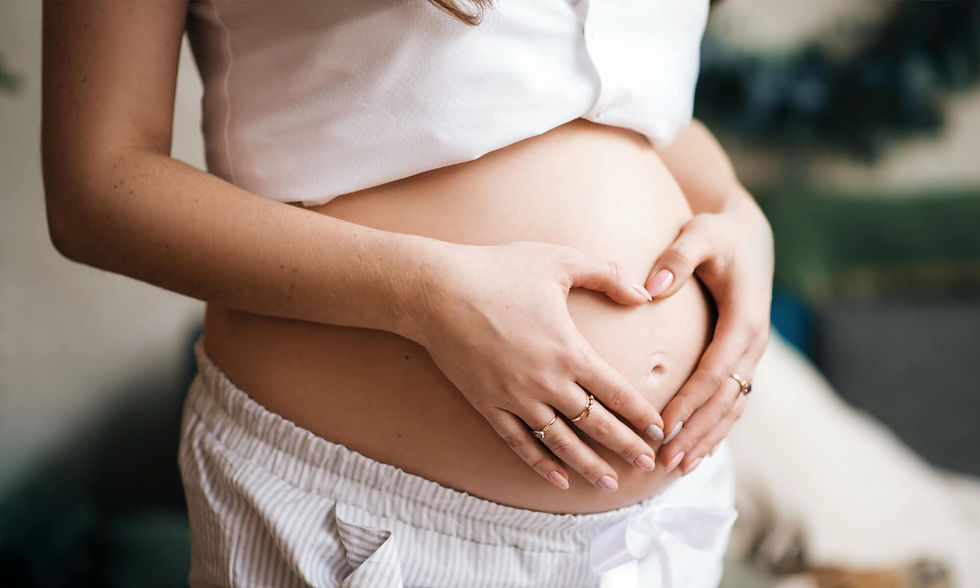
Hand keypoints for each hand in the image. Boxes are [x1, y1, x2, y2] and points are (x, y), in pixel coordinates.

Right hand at [412, 240, 665, 490]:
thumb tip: (644, 295)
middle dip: (625, 445)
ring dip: (587, 464)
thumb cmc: (498, 270)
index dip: (641, 414)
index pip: (616, 392)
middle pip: (595, 424)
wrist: (437, 292)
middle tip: (649, 463)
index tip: (660, 430)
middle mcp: (546, 381)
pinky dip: (540, 464)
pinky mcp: (487, 405)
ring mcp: (515, 397)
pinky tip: (558, 479)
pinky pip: (519, 442)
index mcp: (569, 350)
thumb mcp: (560, 260)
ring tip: (608, 483)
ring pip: (560, 442)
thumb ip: (608, 275)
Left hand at [643, 192, 773, 474]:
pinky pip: (732, 401)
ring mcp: (751, 355)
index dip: (690, 401)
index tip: (663, 425)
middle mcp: (753, 344)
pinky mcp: (742, 359)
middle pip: (724, 400)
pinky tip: (696, 450)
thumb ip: (678, 257)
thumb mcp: (700, 234)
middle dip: (695, 432)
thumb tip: (654, 287)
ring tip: (677, 467)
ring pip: (731, 407)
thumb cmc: (718, 234)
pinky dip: (716, 428)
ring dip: (706, 438)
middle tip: (665, 461)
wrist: (747, 235)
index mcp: (745, 320)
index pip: (714, 371)